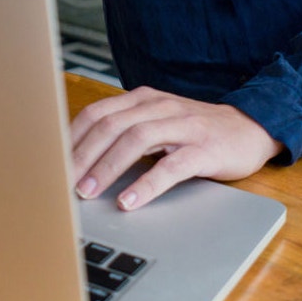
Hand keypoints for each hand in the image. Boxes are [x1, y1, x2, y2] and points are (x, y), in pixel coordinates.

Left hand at [69, 87, 283, 210]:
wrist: (250, 128)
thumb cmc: (195, 132)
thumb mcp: (157, 124)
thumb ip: (125, 133)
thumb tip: (80, 160)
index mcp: (143, 100)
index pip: (97, 113)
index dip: (71, 138)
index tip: (51, 162)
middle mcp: (159, 107)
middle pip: (110, 126)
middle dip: (82, 156)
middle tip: (62, 183)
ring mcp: (183, 126)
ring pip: (136, 140)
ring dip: (107, 168)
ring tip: (87, 193)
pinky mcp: (204, 149)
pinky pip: (171, 166)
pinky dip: (147, 184)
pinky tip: (130, 200)